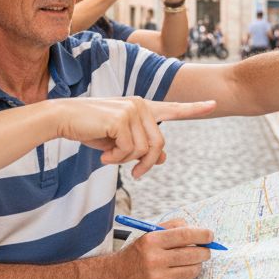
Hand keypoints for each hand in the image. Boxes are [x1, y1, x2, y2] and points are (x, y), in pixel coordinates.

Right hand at [53, 97, 215, 177]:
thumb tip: (163, 159)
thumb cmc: (90, 129)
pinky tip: (103, 155)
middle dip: (146, 164)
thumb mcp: (119, 141)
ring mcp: (132, 109)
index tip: (214, 104)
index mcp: (143, 107)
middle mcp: (141, 105)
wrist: (63, 118)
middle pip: (159, 145)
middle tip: (133, 174)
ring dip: (126, 161)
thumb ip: (141, 147)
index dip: (195, 109)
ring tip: (108, 157)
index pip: (173, 109)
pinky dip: (116, 159)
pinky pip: (129, 150)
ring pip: (144, 150)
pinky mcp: (121, 118)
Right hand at [111, 218, 212, 278]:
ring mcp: (158, 278)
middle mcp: (154, 260)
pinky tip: (182, 272)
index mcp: (151, 241)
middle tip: (206, 250)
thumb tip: (199, 231)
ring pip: (192, 270)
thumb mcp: (149, 234)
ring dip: (197, 265)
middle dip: (205, 251)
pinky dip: (188, 277)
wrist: (116, 277)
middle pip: (192, 254)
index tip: (210, 235)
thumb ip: (173, 227)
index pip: (184, 235)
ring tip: (193, 261)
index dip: (202, 235)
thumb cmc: (139, 253)